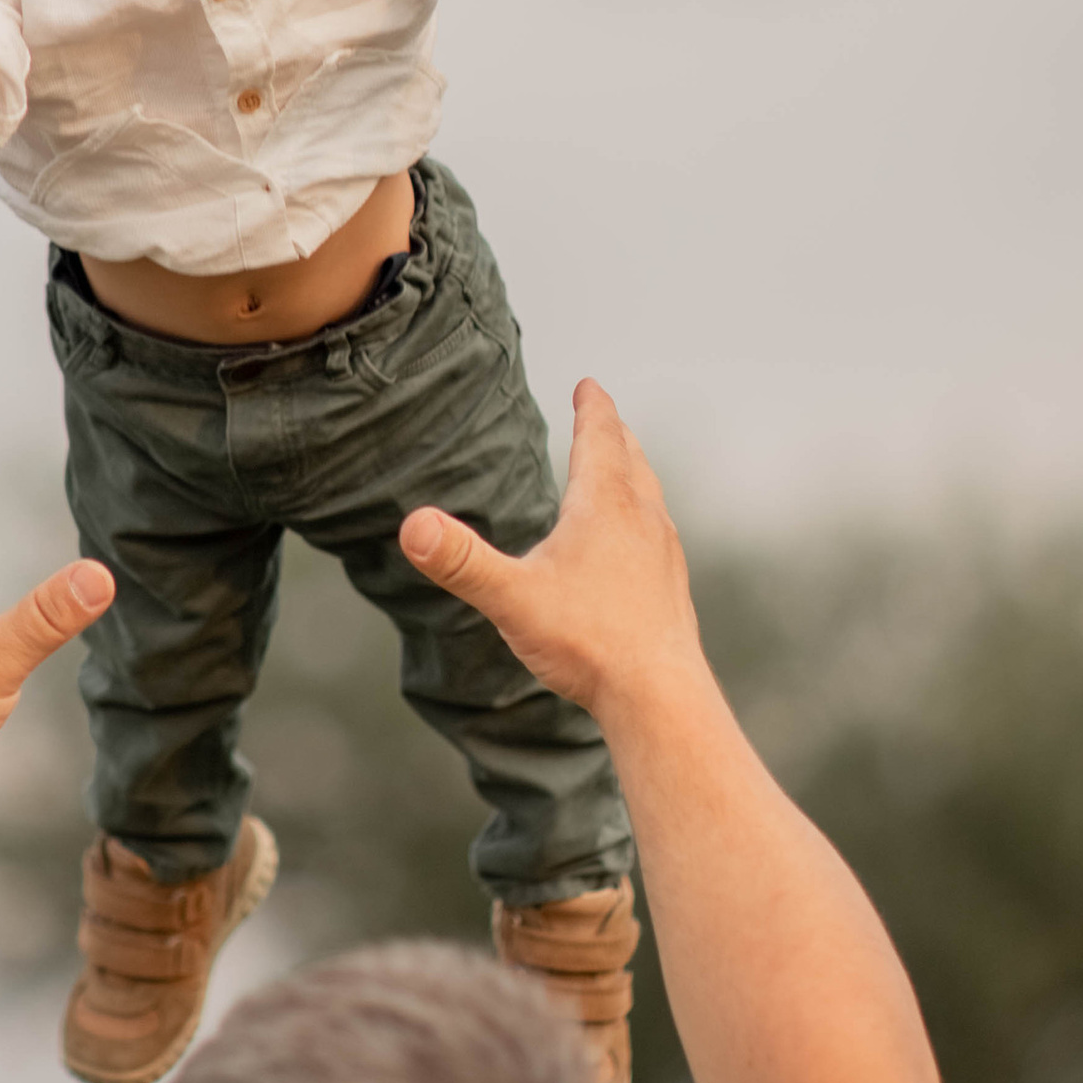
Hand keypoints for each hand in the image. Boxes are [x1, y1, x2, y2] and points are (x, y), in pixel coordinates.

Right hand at [399, 382, 705, 722]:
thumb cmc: (589, 643)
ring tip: (623, 470)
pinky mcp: (671, 589)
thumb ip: (461, 562)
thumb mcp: (512, 599)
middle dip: (613, 434)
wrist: (660, 697)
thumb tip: (412, 526)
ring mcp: (663, 554)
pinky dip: (642, 519)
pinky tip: (632, 546)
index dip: (592, 407)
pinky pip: (657, 536)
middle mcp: (642, 520)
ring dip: (633, 474)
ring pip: (649, 496)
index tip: (589, 385)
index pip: (600, 437)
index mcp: (605, 505)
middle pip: (630, 459)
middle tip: (603, 415)